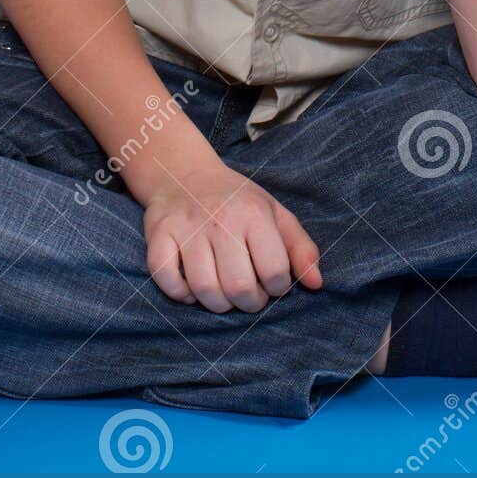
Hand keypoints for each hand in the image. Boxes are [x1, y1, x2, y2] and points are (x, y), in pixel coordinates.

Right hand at [142, 162, 322, 312]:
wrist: (185, 174)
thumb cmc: (237, 201)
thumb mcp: (275, 214)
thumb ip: (300, 248)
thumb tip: (317, 284)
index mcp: (254, 213)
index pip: (274, 271)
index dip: (278, 288)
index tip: (272, 282)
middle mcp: (221, 219)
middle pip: (239, 287)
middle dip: (249, 302)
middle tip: (248, 294)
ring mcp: (187, 227)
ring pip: (204, 290)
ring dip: (217, 304)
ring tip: (224, 295)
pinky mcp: (159, 234)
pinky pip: (166, 279)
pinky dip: (180, 293)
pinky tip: (191, 288)